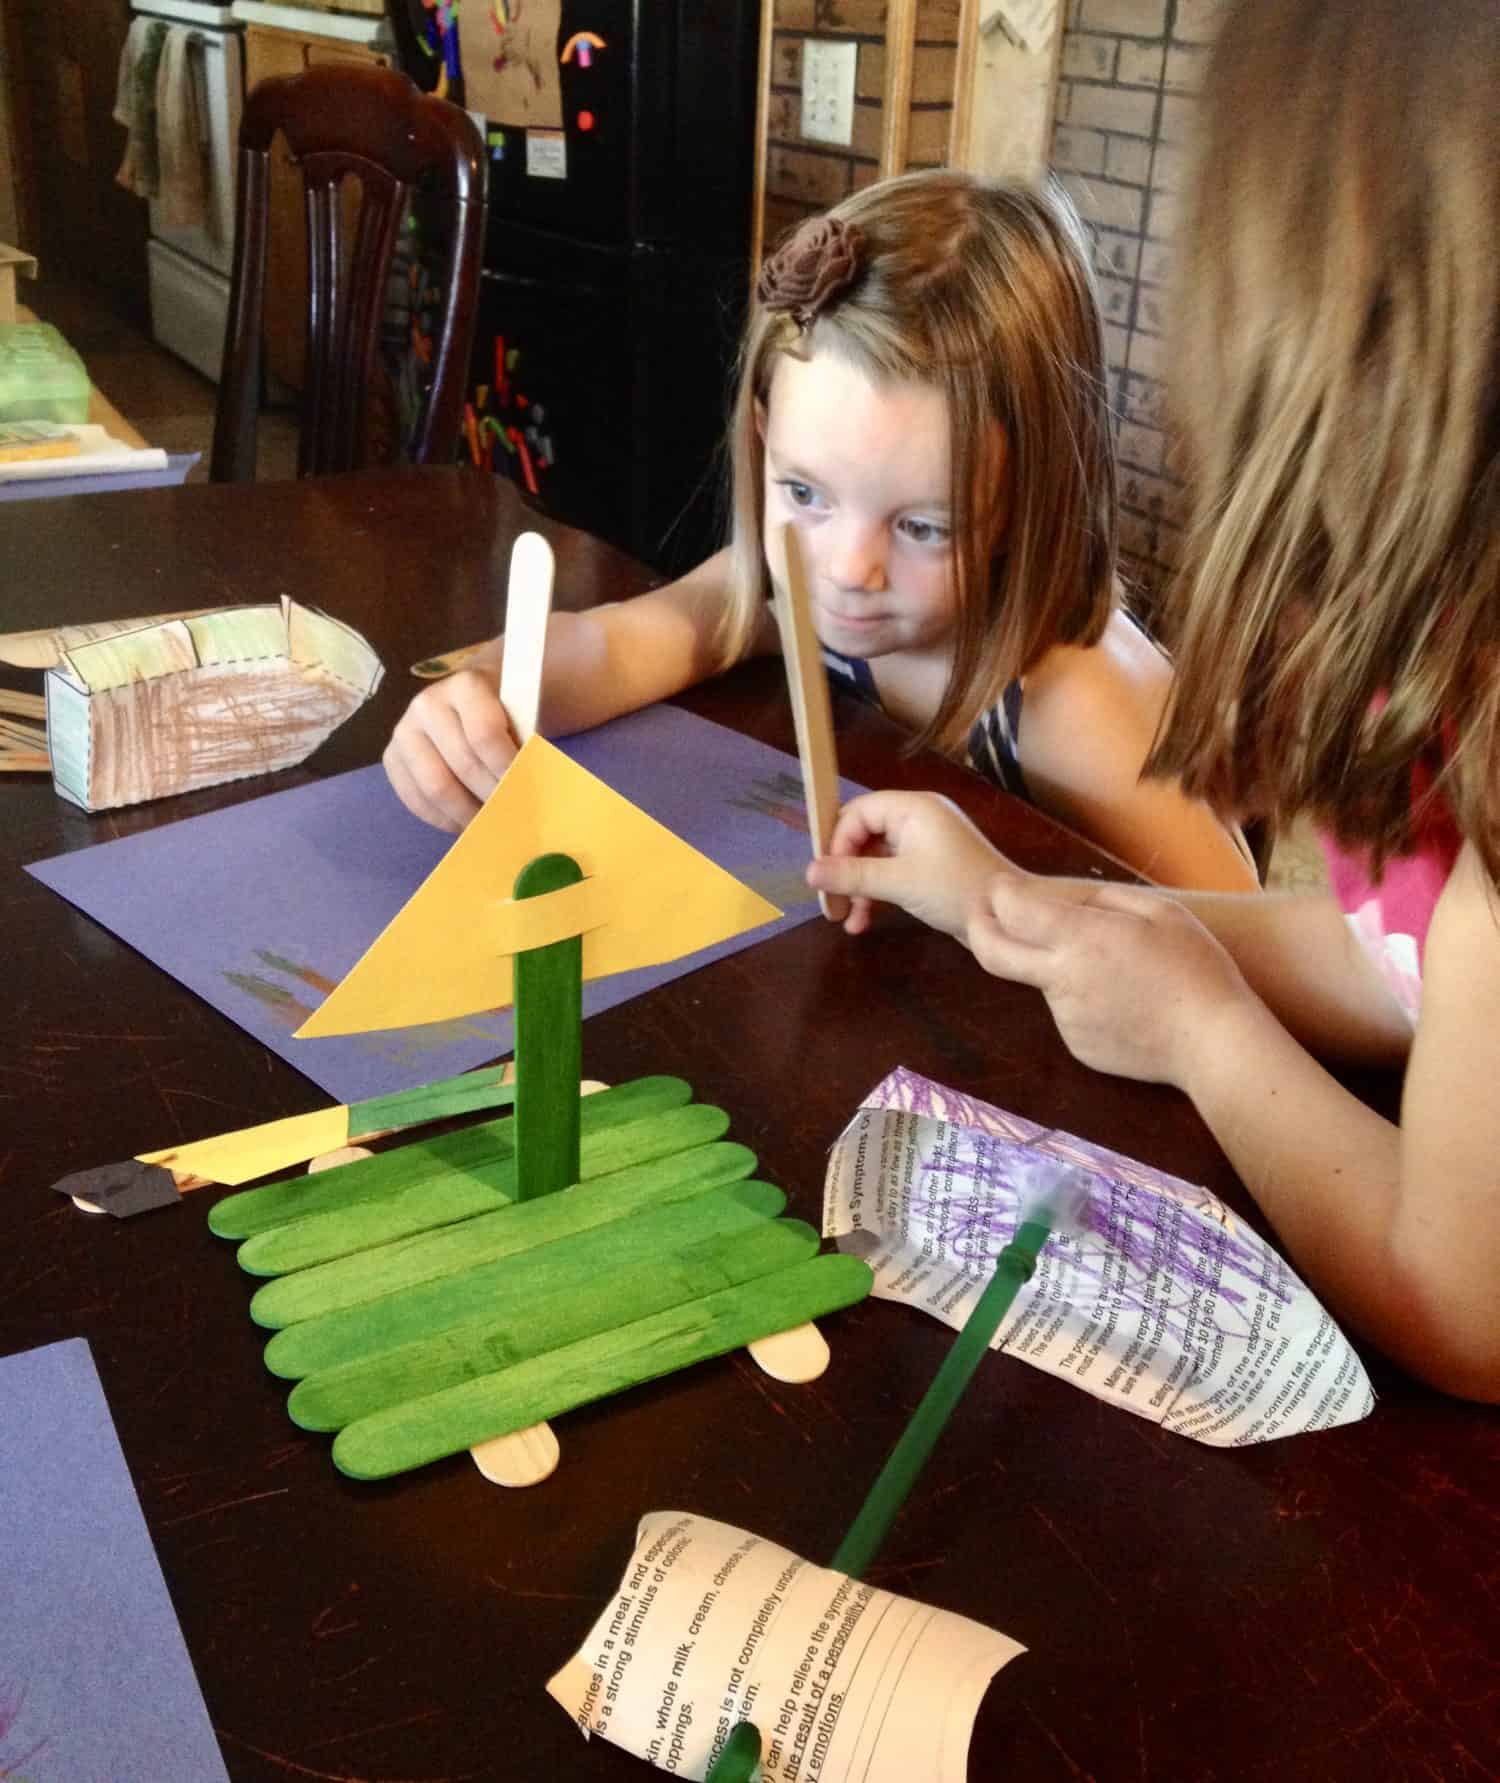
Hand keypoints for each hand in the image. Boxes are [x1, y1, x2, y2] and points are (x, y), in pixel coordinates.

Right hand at [383, 664, 516, 832]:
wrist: (474, 699)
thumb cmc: (505, 711)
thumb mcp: (523, 716)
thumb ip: (525, 747)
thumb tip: (523, 795)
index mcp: (466, 685)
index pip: (485, 734)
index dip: (507, 768)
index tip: (525, 791)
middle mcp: (427, 704)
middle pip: (462, 764)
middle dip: (491, 796)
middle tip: (512, 816)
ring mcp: (404, 731)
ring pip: (436, 787)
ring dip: (467, 813)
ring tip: (490, 824)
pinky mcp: (392, 757)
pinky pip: (414, 799)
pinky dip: (443, 819)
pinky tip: (465, 824)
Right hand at [805, 791, 1010, 937]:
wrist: (1007, 919)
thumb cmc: (956, 890)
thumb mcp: (900, 883)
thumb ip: (853, 875)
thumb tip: (809, 871)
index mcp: (914, 808)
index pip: (859, 811)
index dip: (837, 840)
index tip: (825, 874)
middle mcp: (917, 819)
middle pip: (863, 834)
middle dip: (843, 868)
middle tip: (828, 898)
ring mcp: (923, 844)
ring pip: (874, 858)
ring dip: (857, 887)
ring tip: (843, 919)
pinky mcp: (927, 868)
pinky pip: (890, 873)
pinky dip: (875, 894)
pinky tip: (862, 922)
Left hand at [968, 876, 1255, 1087]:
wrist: (1212, 1042)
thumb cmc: (1196, 968)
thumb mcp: (1160, 911)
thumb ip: (1105, 900)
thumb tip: (1070, 905)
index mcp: (1081, 939)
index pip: (1012, 909)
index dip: (999, 894)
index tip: (1001, 887)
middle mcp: (1062, 979)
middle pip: (991, 953)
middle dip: (977, 926)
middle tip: (980, 912)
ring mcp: (1066, 1017)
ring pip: (1043, 981)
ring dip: (1059, 967)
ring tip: (1120, 969)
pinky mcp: (1077, 1045)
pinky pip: (1069, 1012)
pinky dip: (1083, 999)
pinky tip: (1127, 1000)